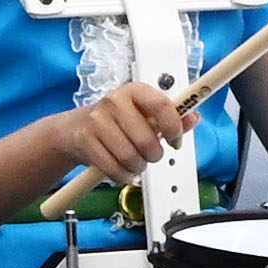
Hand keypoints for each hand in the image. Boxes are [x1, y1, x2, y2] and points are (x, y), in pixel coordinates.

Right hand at [54, 73, 195, 190]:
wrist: (73, 130)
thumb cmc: (116, 122)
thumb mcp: (144, 115)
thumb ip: (171, 118)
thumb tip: (194, 117)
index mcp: (134, 91)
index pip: (162, 105)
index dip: (173, 127)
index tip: (175, 140)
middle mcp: (114, 101)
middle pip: (147, 139)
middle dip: (153, 155)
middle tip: (150, 155)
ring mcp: (97, 120)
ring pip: (130, 157)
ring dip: (138, 168)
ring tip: (135, 163)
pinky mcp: (85, 140)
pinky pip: (114, 169)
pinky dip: (123, 176)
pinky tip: (122, 170)